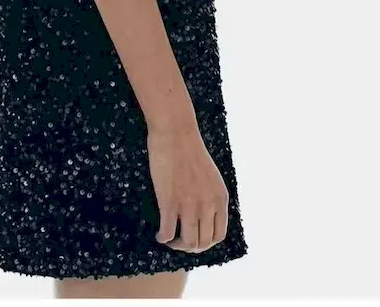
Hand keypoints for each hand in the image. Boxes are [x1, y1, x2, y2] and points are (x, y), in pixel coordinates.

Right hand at [147, 122, 228, 252]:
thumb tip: (203, 215)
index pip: (219, 235)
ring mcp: (188, 205)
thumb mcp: (211, 175)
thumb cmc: (189, 149)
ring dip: (177, 246)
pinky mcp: (169, 201)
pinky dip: (163, 238)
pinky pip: (168, 232)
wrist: (175, 132)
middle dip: (190, 247)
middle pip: (203, 243)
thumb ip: (210, 196)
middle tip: (179, 240)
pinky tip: (159, 234)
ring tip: (169, 239)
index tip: (195, 237)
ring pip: (188, 242)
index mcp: (220, 198)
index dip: (206, 242)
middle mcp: (207, 205)